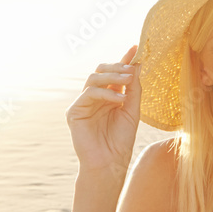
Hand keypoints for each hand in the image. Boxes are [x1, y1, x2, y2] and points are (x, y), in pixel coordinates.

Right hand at [65, 44, 140, 176]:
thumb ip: (134, 88)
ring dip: (112, 76)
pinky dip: (105, 93)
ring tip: (128, 81)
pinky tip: (119, 99)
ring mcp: (83, 103)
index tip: (136, 47)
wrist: (110, 163)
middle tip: (132, 69)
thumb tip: (138, 64)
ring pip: (93, 78)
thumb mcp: (132, 110)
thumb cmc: (121, 140)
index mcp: (109, 96)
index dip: (124, 59)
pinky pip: (89, 93)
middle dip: (117, 66)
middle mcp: (95, 97)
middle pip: (101, 70)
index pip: (115, 73)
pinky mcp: (74, 111)